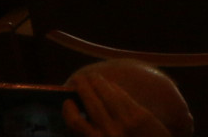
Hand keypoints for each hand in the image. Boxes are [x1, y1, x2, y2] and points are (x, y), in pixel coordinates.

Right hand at [63, 71, 178, 136]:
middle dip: (82, 87)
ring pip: (105, 95)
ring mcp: (125, 123)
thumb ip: (93, 134)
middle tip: (77, 80)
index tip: (67, 102)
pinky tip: (109, 84)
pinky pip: (121, 96)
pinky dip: (113, 87)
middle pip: (90, 103)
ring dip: (96, 82)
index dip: (68, 109)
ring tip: (92, 77)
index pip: (75, 122)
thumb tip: (82, 116)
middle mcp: (108, 133)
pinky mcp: (140, 116)